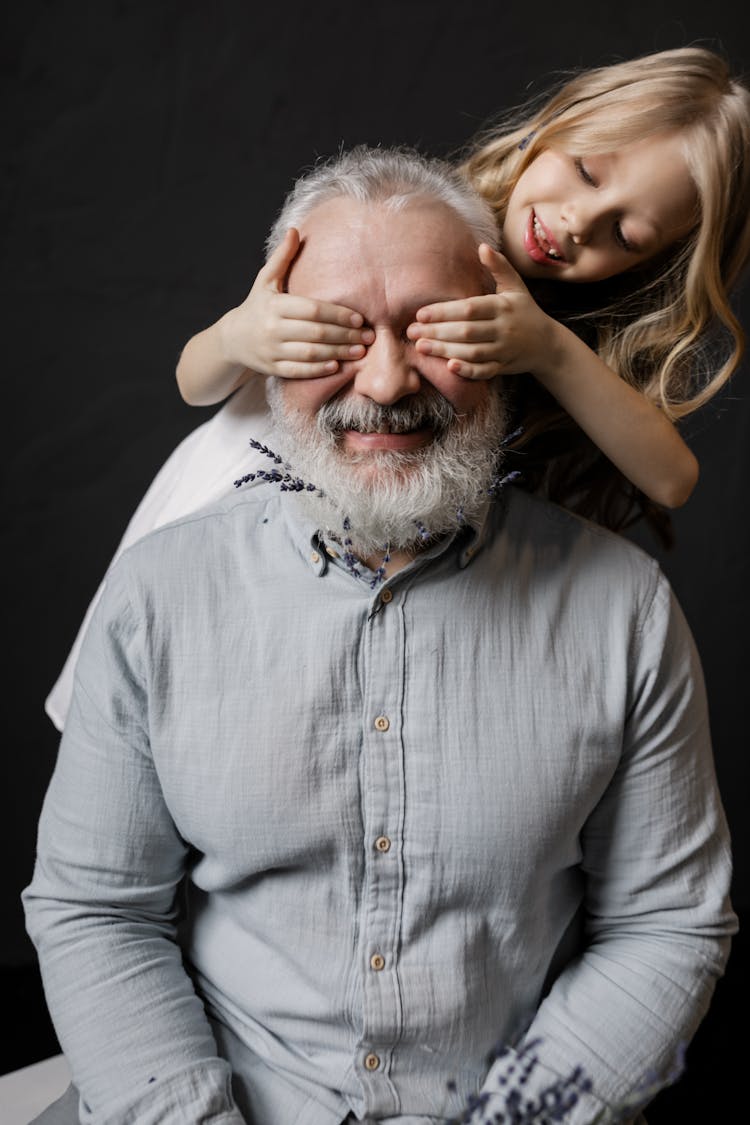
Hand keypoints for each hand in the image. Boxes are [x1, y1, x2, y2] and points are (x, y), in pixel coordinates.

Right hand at [219, 228, 373, 377]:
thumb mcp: (265, 280)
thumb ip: (282, 258)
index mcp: (275, 305)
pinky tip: (337, 366)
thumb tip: (295, 230)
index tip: (360, 318)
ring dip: (338, 353)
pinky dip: (319, 370)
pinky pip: (300, 371)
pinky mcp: (273, 368)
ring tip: (360, 351)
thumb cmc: (257, 306)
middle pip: (316, 333)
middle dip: (345, 335)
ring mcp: (273, 351)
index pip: (312, 309)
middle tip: (369, 336)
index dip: (338, 314)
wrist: (232, 339)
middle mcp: (273, 328)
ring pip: (311, 354)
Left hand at [407, 244, 556, 378]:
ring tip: (421, 347)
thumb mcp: (516, 287)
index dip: (444, 312)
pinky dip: (468, 371)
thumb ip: (499, 267)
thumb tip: (482, 247)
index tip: (421, 313)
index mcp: (502, 307)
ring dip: (445, 351)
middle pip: (466, 332)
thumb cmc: (524, 311)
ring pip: (472, 352)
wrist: (547, 344)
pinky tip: (449, 367)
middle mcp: (503, 329)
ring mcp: (503, 350)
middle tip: (411, 332)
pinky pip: (484, 371)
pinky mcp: (502, 367)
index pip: (469, 309)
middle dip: (437, 332)